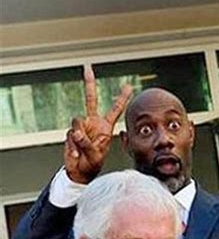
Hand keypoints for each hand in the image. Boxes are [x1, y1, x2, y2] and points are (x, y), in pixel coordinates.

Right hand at [64, 65, 132, 183]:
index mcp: (105, 128)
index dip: (122, 99)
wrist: (80, 171)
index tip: (129, 86)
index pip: (115, 110)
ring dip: (80, 138)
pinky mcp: (70, 133)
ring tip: (83, 151)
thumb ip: (87, 143)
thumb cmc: (92, 164)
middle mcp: (93, 123)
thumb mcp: (95, 155)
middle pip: (91, 100)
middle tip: (88, 67)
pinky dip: (73, 146)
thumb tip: (76, 131)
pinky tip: (76, 154)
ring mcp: (81, 127)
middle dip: (89, 84)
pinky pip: (70, 135)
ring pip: (77, 123)